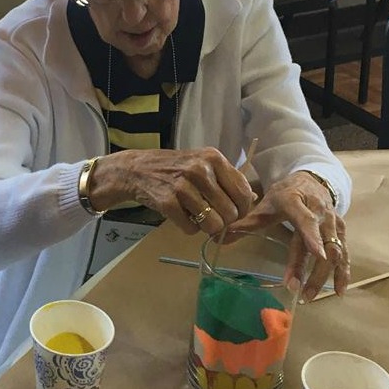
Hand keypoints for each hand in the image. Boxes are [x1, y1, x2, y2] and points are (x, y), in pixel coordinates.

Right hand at [86, 148, 256, 236]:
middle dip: (224, 222)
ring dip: (207, 228)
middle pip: (230, 213)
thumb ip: (227, 179)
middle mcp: (200, 170)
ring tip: (198, 219)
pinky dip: (189, 229)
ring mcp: (182, 186)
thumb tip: (251, 201)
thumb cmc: (175, 168)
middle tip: (214, 220)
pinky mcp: (167, 202)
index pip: (243, 194)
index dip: (242, 210)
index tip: (233, 214)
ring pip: (212, 224)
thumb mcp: (203, 164)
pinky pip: (190, 229)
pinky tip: (182, 218)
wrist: (137, 169)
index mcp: (213, 159)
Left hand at [227, 171, 349, 300]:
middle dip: (312, 269)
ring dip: (324, 275)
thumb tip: (223, 235)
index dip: (312, 237)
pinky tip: (338, 291)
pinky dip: (342, 272)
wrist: (311, 180)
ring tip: (309, 296)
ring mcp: (334, 222)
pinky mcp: (341, 231)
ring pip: (335, 251)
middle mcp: (321, 212)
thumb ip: (248, 221)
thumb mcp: (266, 203)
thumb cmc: (286, 193)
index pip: (306, 220)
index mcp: (298, 202)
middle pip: (322, 242)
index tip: (317, 254)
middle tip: (298, 291)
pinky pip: (345, 254)